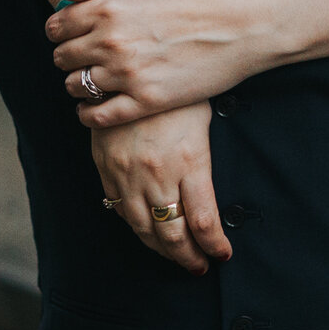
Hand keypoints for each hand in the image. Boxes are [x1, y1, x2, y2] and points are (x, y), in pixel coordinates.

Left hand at [51, 0, 275, 125]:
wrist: (244, 25)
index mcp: (111, 6)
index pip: (58, 26)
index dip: (58, 30)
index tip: (67, 34)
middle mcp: (112, 41)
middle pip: (62, 57)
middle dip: (66, 55)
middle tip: (81, 57)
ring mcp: (128, 74)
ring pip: (75, 87)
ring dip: (77, 84)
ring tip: (91, 80)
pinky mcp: (147, 101)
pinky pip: (98, 117)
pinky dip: (88, 115)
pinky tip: (94, 108)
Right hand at [88, 103, 230, 272]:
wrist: (129, 64)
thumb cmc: (176, 90)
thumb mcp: (203, 121)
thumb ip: (203, 162)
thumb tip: (209, 199)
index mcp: (190, 161)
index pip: (203, 222)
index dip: (214, 246)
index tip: (222, 255)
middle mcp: (158, 174)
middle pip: (173, 235)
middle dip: (188, 257)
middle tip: (198, 266)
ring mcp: (128, 173)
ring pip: (143, 228)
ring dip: (161, 249)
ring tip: (175, 256)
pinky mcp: (106, 167)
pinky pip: (119, 208)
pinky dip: (135, 226)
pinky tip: (147, 230)